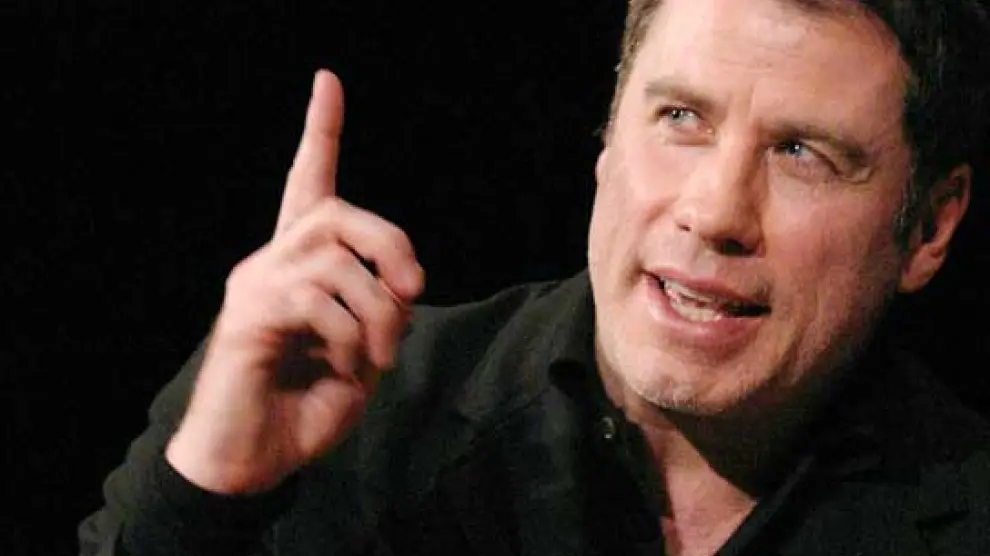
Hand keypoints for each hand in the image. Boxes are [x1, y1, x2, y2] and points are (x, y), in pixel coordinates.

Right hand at [165, 70, 423, 494]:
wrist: (252, 460)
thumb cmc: (305, 407)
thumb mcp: (364, 355)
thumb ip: (380, 312)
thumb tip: (401, 288)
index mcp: (302, 267)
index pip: (309, 185)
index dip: (321, 133)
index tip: (328, 81)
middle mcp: (272, 263)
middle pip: (336, 210)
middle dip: (391, 243)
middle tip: (414, 291)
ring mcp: (256, 286)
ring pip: (333, 256)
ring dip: (377, 309)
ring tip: (378, 356)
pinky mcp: (249, 315)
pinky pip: (317, 299)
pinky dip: (351, 335)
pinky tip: (348, 367)